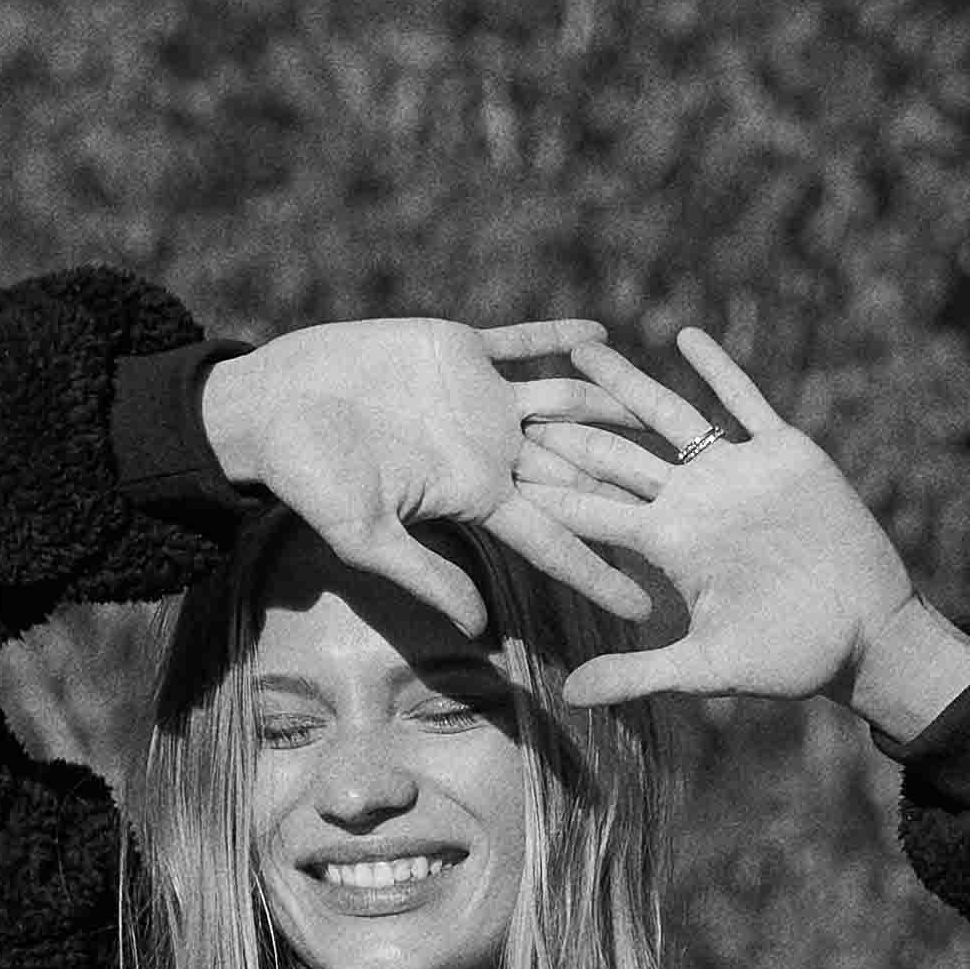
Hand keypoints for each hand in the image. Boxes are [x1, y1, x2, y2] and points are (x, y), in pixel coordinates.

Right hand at [198, 314, 654, 633]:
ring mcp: (480, 399)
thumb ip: (425, 574)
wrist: (274, 407)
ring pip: (564, 403)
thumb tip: (475, 631)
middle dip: (628, 488)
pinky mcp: (459, 350)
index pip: (553, 539)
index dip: (599, 570)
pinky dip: (558, 337)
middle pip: (575, 471)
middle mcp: (489, 450)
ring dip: (611, 407)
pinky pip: (521, 341)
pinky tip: (604, 337)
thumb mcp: (365, 536)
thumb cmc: (310, 479)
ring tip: (669, 414)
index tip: (646, 607)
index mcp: (475, 495)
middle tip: (694, 507)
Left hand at [526, 329, 966, 725]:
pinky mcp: (784, 454)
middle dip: (571, 428)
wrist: (864, 634)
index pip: (596, 512)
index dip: (552, 490)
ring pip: (671, 416)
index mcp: (670, 546)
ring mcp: (738, 473)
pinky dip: (720, 369)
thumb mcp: (706, 668)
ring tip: (582, 351)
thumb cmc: (789, 658)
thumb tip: (567, 695)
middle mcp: (695, 502)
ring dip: (628, 384)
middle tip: (520, 398)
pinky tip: (687, 336)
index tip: (502, 467)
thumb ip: (637, 673)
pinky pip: (746, 400)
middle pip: (618, 455)